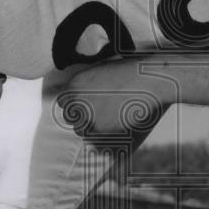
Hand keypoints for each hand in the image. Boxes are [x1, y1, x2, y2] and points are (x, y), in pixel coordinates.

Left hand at [60, 58, 174, 137]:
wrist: (146, 81)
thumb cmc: (127, 72)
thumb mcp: (99, 71)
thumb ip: (85, 85)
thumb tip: (78, 97)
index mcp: (74, 84)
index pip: (62, 103)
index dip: (73, 105)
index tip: (83, 106)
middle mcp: (76, 101)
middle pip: (70, 118)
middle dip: (81, 117)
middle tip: (97, 114)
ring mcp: (87, 116)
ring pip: (81, 130)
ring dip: (90, 128)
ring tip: (106, 120)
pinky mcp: (100, 128)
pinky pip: (94, 137)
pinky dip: (102, 134)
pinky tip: (114, 123)